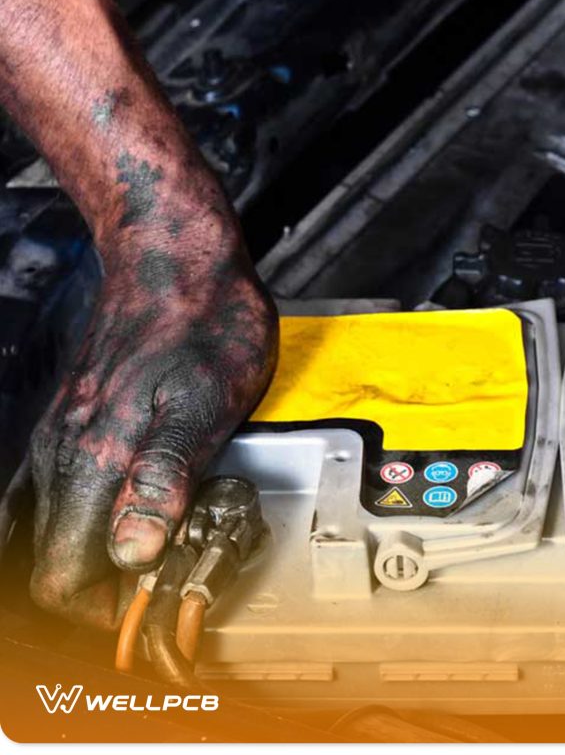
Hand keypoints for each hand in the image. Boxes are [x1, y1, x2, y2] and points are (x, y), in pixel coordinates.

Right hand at [26, 243, 276, 628]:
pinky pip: (74, 491)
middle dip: (111, 585)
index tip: (157, 600)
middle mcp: (64, 455)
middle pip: (58, 561)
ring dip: (111, 551)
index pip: (63, 577)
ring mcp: (65, 436)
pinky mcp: (80, 421)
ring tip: (172, 537)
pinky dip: (106, 515)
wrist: (176, 260)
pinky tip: (149, 503)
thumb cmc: (201, 324)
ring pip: (64, 527)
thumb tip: (134, 553)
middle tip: (173, 569)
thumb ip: (165, 482)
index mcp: (91, 461)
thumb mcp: (204, 406)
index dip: (108, 606)